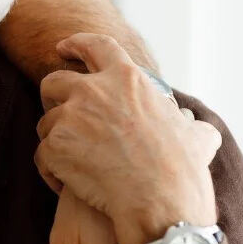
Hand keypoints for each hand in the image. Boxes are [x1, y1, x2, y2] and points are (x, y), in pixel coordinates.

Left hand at [36, 33, 220, 243]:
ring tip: (78, 163)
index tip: (64, 47)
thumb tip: (200, 129)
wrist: (160, 199)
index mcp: (127, 79)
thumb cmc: (182, 169)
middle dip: (53, 96)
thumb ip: (191, 125)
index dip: (77, 44)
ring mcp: (70, 117)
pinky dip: (52, 171)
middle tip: (61, 114)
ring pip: (47, 122)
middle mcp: (93, 91)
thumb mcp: (197, 136)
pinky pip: (42, 156)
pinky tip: (68, 185)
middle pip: (54, 81)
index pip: (96, 46)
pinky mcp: (54, 146)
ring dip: (57, 140)